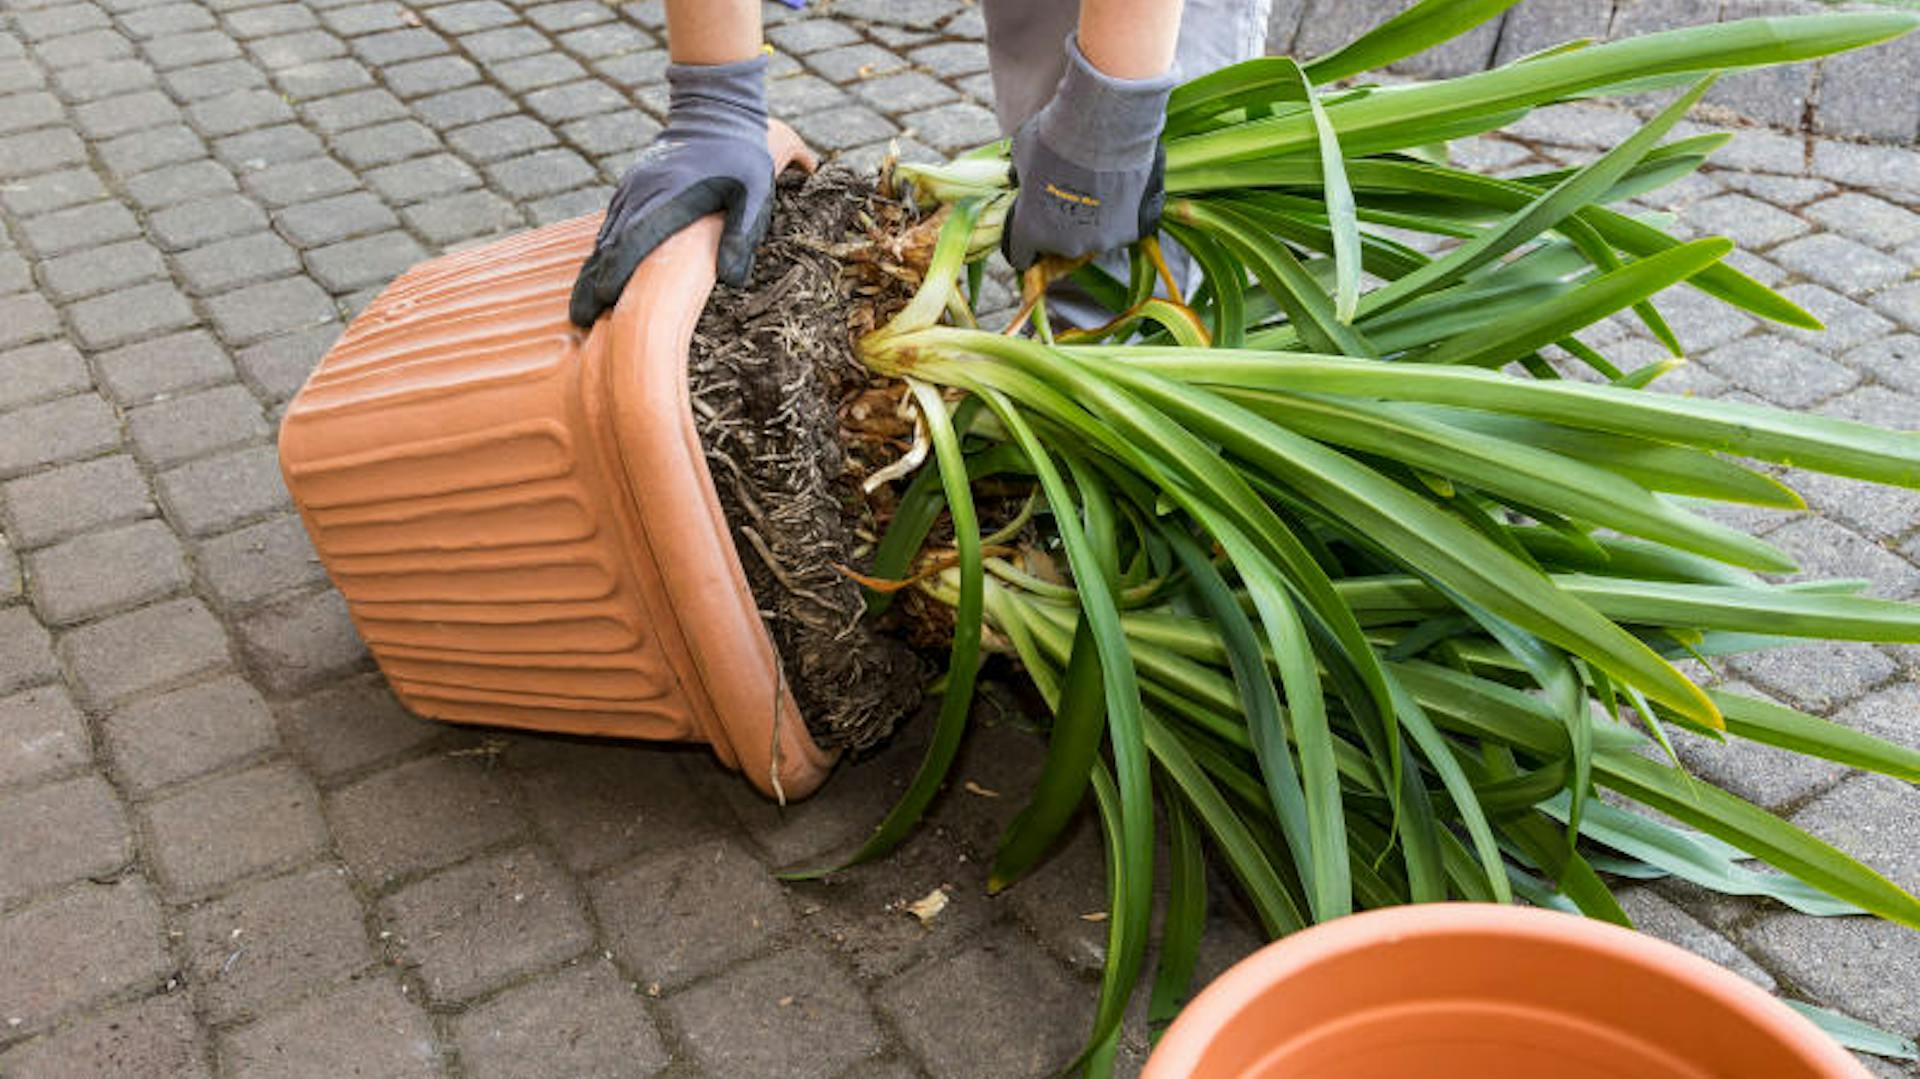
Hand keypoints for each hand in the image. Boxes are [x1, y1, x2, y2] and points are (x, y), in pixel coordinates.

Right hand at [570, 54, 773, 327]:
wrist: (714, 111)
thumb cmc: (739, 156)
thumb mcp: (753, 193)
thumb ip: (741, 234)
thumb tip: (731, 280)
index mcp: (668, 200)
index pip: (634, 243)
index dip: (617, 274)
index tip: (603, 302)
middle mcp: (641, 196)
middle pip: (609, 246)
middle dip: (592, 283)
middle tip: (578, 319)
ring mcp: (632, 190)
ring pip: (605, 236)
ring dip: (591, 271)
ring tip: (580, 307)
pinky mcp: (631, 188)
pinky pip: (610, 224)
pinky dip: (600, 252)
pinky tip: (595, 273)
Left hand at [1002, 33, 1174, 270]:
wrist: (1105, 123)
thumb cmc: (1056, 135)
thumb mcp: (1022, 152)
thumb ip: (1022, 176)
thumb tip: (1022, 176)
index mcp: (1032, 231)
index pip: (1021, 254)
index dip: (1023, 240)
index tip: (1030, 225)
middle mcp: (1066, 245)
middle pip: (1059, 245)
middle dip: (1060, 225)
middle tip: (1067, 193)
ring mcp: (1102, 240)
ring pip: (1093, 236)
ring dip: (1092, 219)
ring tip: (1098, 186)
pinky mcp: (1132, 230)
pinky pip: (1123, 226)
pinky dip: (1121, 212)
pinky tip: (1121, 187)